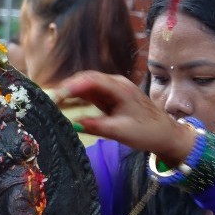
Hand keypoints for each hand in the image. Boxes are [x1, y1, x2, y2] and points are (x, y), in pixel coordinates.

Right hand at [56, 71, 195, 164]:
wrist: (166, 134)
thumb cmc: (147, 132)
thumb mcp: (121, 132)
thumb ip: (97, 127)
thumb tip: (73, 124)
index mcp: (120, 89)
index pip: (91, 80)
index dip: (72, 85)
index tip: (56, 94)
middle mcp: (116, 84)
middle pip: (86, 80)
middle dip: (66, 87)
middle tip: (48, 99)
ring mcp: (113, 90)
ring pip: (86, 86)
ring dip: (70, 93)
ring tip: (52, 102)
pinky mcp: (111, 98)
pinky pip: (91, 94)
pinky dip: (77, 98)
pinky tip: (65, 105)